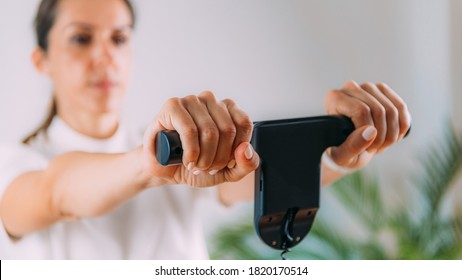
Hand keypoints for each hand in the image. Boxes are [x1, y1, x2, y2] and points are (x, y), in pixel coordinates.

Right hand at [142, 91, 259, 186]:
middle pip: (228, 129)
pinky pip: (189, 130)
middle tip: (207, 168)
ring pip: (209, 131)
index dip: (237, 149)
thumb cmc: (196, 163)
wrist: (165, 170)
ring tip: (196, 166)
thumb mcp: (229, 171)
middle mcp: (211, 101)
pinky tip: (187, 160)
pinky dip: (191, 152)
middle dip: (219, 158)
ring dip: (204, 158)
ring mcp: (192, 101)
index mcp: (228, 110)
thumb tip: (245, 149)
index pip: (244, 123)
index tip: (226, 163)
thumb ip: (246, 164)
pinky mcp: (173, 106)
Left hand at [325, 80, 410, 169]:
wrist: (348, 148)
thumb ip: (352, 146)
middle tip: (374, 149)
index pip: (361, 111)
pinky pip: (401, 108)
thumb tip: (370, 132)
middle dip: (382, 136)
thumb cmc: (340, 152)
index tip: (367, 147)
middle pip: (379, 110)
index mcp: (334, 99)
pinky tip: (392, 137)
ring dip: (392, 134)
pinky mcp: (383, 91)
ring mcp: (368, 88)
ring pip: (392, 109)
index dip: (370, 132)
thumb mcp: (342, 156)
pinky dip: (402, 126)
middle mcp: (350, 88)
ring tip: (381, 145)